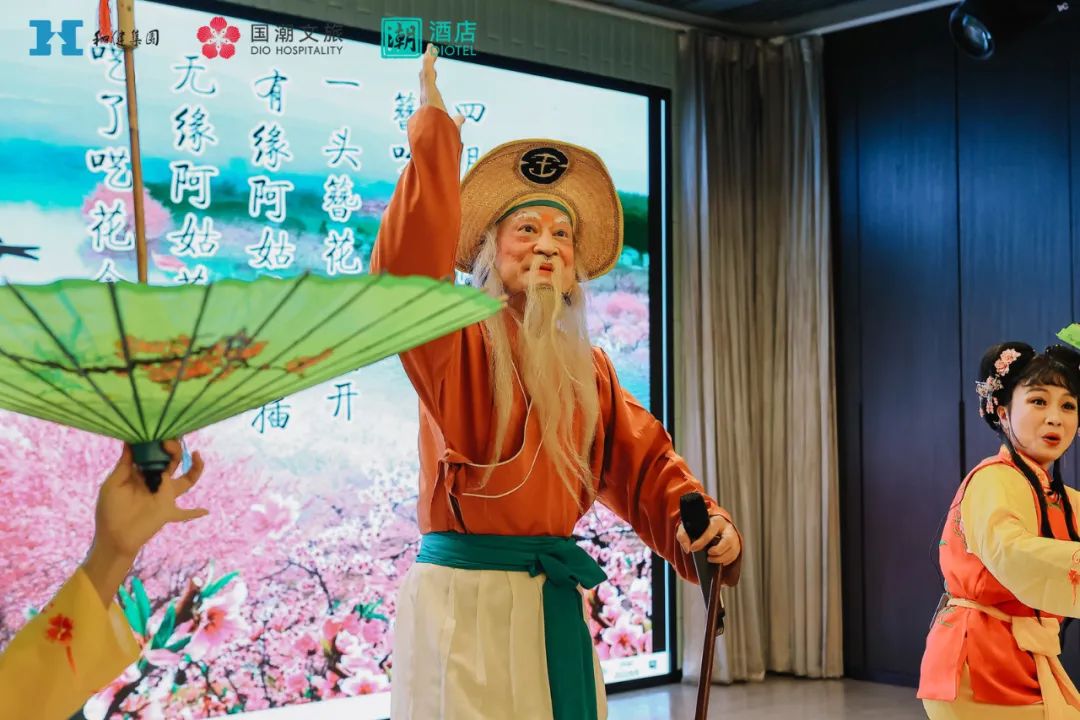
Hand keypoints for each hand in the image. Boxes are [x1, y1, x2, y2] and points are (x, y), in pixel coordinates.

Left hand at [91, 440, 206, 563]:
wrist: (113, 538)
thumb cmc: (109, 510)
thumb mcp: (113, 484)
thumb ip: (124, 465)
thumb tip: (130, 442)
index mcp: (141, 473)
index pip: (154, 453)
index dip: (158, 442)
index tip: (158, 433)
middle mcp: (155, 481)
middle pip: (172, 461)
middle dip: (174, 449)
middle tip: (169, 442)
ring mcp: (164, 495)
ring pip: (186, 479)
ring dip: (195, 468)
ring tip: (197, 455)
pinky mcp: (168, 511)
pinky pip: (185, 513)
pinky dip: (195, 512)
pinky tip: (205, 511)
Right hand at [419, 43, 464, 129]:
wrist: (434, 132)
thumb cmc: (440, 133)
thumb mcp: (451, 124)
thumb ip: (456, 121)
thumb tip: (462, 119)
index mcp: (430, 105)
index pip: (429, 90)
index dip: (430, 82)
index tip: (433, 74)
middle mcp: (426, 96)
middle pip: (426, 78)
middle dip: (427, 67)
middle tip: (428, 57)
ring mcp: (426, 89)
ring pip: (426, 71)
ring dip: (429, 59)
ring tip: (431, 48)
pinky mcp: (428, 84)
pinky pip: (427, 67)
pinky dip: (429, 58)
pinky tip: (431, 48)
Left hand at [676, 514, 740, 565]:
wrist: (711, 528)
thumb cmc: (699, 528)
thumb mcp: (688, 528)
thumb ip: (683, 536)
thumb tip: (687, 549)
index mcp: (716, 521)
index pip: (710, 531)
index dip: (701, 542)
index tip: (692, 549)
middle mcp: (728, 529)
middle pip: (727, 541)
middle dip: (718, 550)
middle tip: (708, 554)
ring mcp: (734, 538)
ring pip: (732, 550)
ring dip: (721, 558)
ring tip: (709, 559)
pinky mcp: (736, 546)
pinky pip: (734, 556)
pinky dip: (725, 561)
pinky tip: (717, 560)